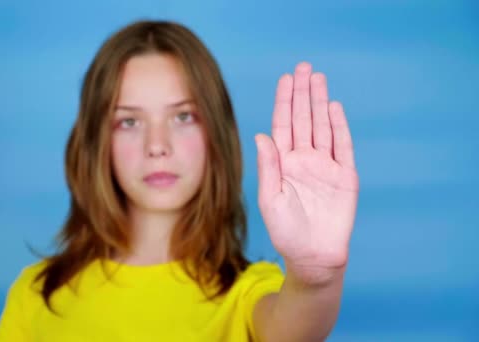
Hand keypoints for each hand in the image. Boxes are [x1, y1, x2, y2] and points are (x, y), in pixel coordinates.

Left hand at [255, 62, 359, 285]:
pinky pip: (342, 146)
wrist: (313, 255)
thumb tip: (261, 135)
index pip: (283, 125)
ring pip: (322, 126)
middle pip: (303, 119)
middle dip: (302, 93)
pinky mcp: (345, 176)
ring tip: (318, 78)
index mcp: (283, 163)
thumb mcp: (270, 198)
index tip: (286, 79)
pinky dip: (339, 126)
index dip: (284, 102)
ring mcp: (325, 166)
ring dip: (320, 102)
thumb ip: (268, 166)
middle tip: (304, 67)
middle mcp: (304, 159)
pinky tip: (334, 107)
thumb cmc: (286, 231)